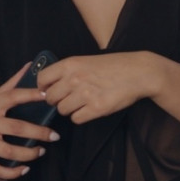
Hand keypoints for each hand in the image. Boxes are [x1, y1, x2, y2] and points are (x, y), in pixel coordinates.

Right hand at [0, 63, 59, 178]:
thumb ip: (11, 84)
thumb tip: (30, 66)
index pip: (12, 97)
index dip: (31, 95)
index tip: (47, 97)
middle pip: (16, 128)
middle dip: (39, 132)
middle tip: (54, 136)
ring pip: (9, 152)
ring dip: (29, 153)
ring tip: (41, 151)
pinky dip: (13, 172)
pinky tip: (24, 169)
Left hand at [37, 52, 158, 123]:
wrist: (137, 72)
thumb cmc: (111, 66)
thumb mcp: (84, 61)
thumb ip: (66, 71)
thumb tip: (47, 85)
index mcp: (69, 64)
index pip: (42, 79)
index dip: (43, 87)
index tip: (49, 90)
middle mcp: (74, 79)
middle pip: (50, 97)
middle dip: (56, 100)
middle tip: (66, 98)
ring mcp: (85, 94)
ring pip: (62, 110)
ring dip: (68, 109)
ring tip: (79, 103)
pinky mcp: (97, 108)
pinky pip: (76, 119)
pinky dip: (80, 116)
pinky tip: (88, 109)